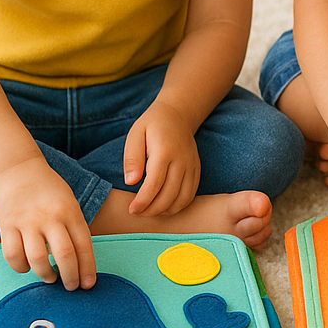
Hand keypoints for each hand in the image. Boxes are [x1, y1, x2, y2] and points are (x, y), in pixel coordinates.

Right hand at [0, 157, 96, 289]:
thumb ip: (74, 228)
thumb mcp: (70, 204)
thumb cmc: (49, 192)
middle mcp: (51, 217)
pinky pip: (12, 254)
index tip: (89, 284)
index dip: (88, 268)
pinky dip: (20, 267)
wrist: (19, 172)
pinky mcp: (6, 225)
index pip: (84, 245)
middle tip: (71, 287)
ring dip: (45, 274)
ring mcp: (27, 221)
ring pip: (37, 258)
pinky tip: (26, 267)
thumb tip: (79, 261)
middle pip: (64, 254)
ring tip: (50, 278)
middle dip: (70, 276)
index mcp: (71, 212)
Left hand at [122, 102, 200, 216]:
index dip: (143, 201)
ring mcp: (192, 166)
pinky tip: (164, 206)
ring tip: (149, 211)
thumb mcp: (135, 135)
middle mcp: (182, 160)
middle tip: (137, 212)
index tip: (132, 209)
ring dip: (165, 211)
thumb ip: (132, 158)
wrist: (178, 115)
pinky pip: (190, 194)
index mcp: (165, 151)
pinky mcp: (197, 170)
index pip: (155, 183)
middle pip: (170, 195)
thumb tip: (130, 182)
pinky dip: (178, 205)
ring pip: (182, 198)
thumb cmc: (152, 126)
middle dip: (152, 209)